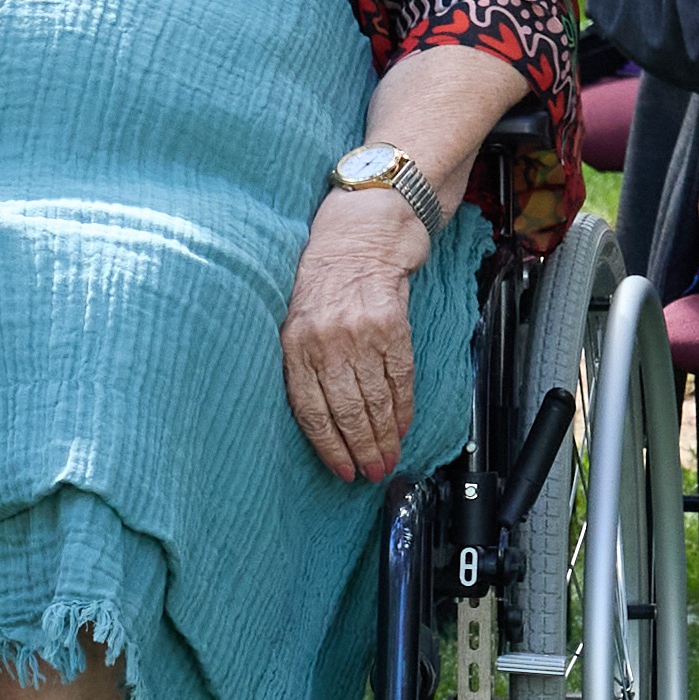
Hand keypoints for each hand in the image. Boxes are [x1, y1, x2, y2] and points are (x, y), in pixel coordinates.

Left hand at [282, 188, 427, 482]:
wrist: (364, 226)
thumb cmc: (325, 269)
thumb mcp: (296, 313)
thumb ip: (303, 358)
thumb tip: (317, 413)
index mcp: (295, 341)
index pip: (310, 409)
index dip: (327, 445)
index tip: (341, 470)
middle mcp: (325, 340)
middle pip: (344, 410)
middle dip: (360, 449)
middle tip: (371, 473)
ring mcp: (360, 333)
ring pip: (374, 399)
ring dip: (384, 436)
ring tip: (389, 459)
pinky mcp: (392, 325)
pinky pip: (399, 377)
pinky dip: (403, 407)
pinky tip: (404, 426)